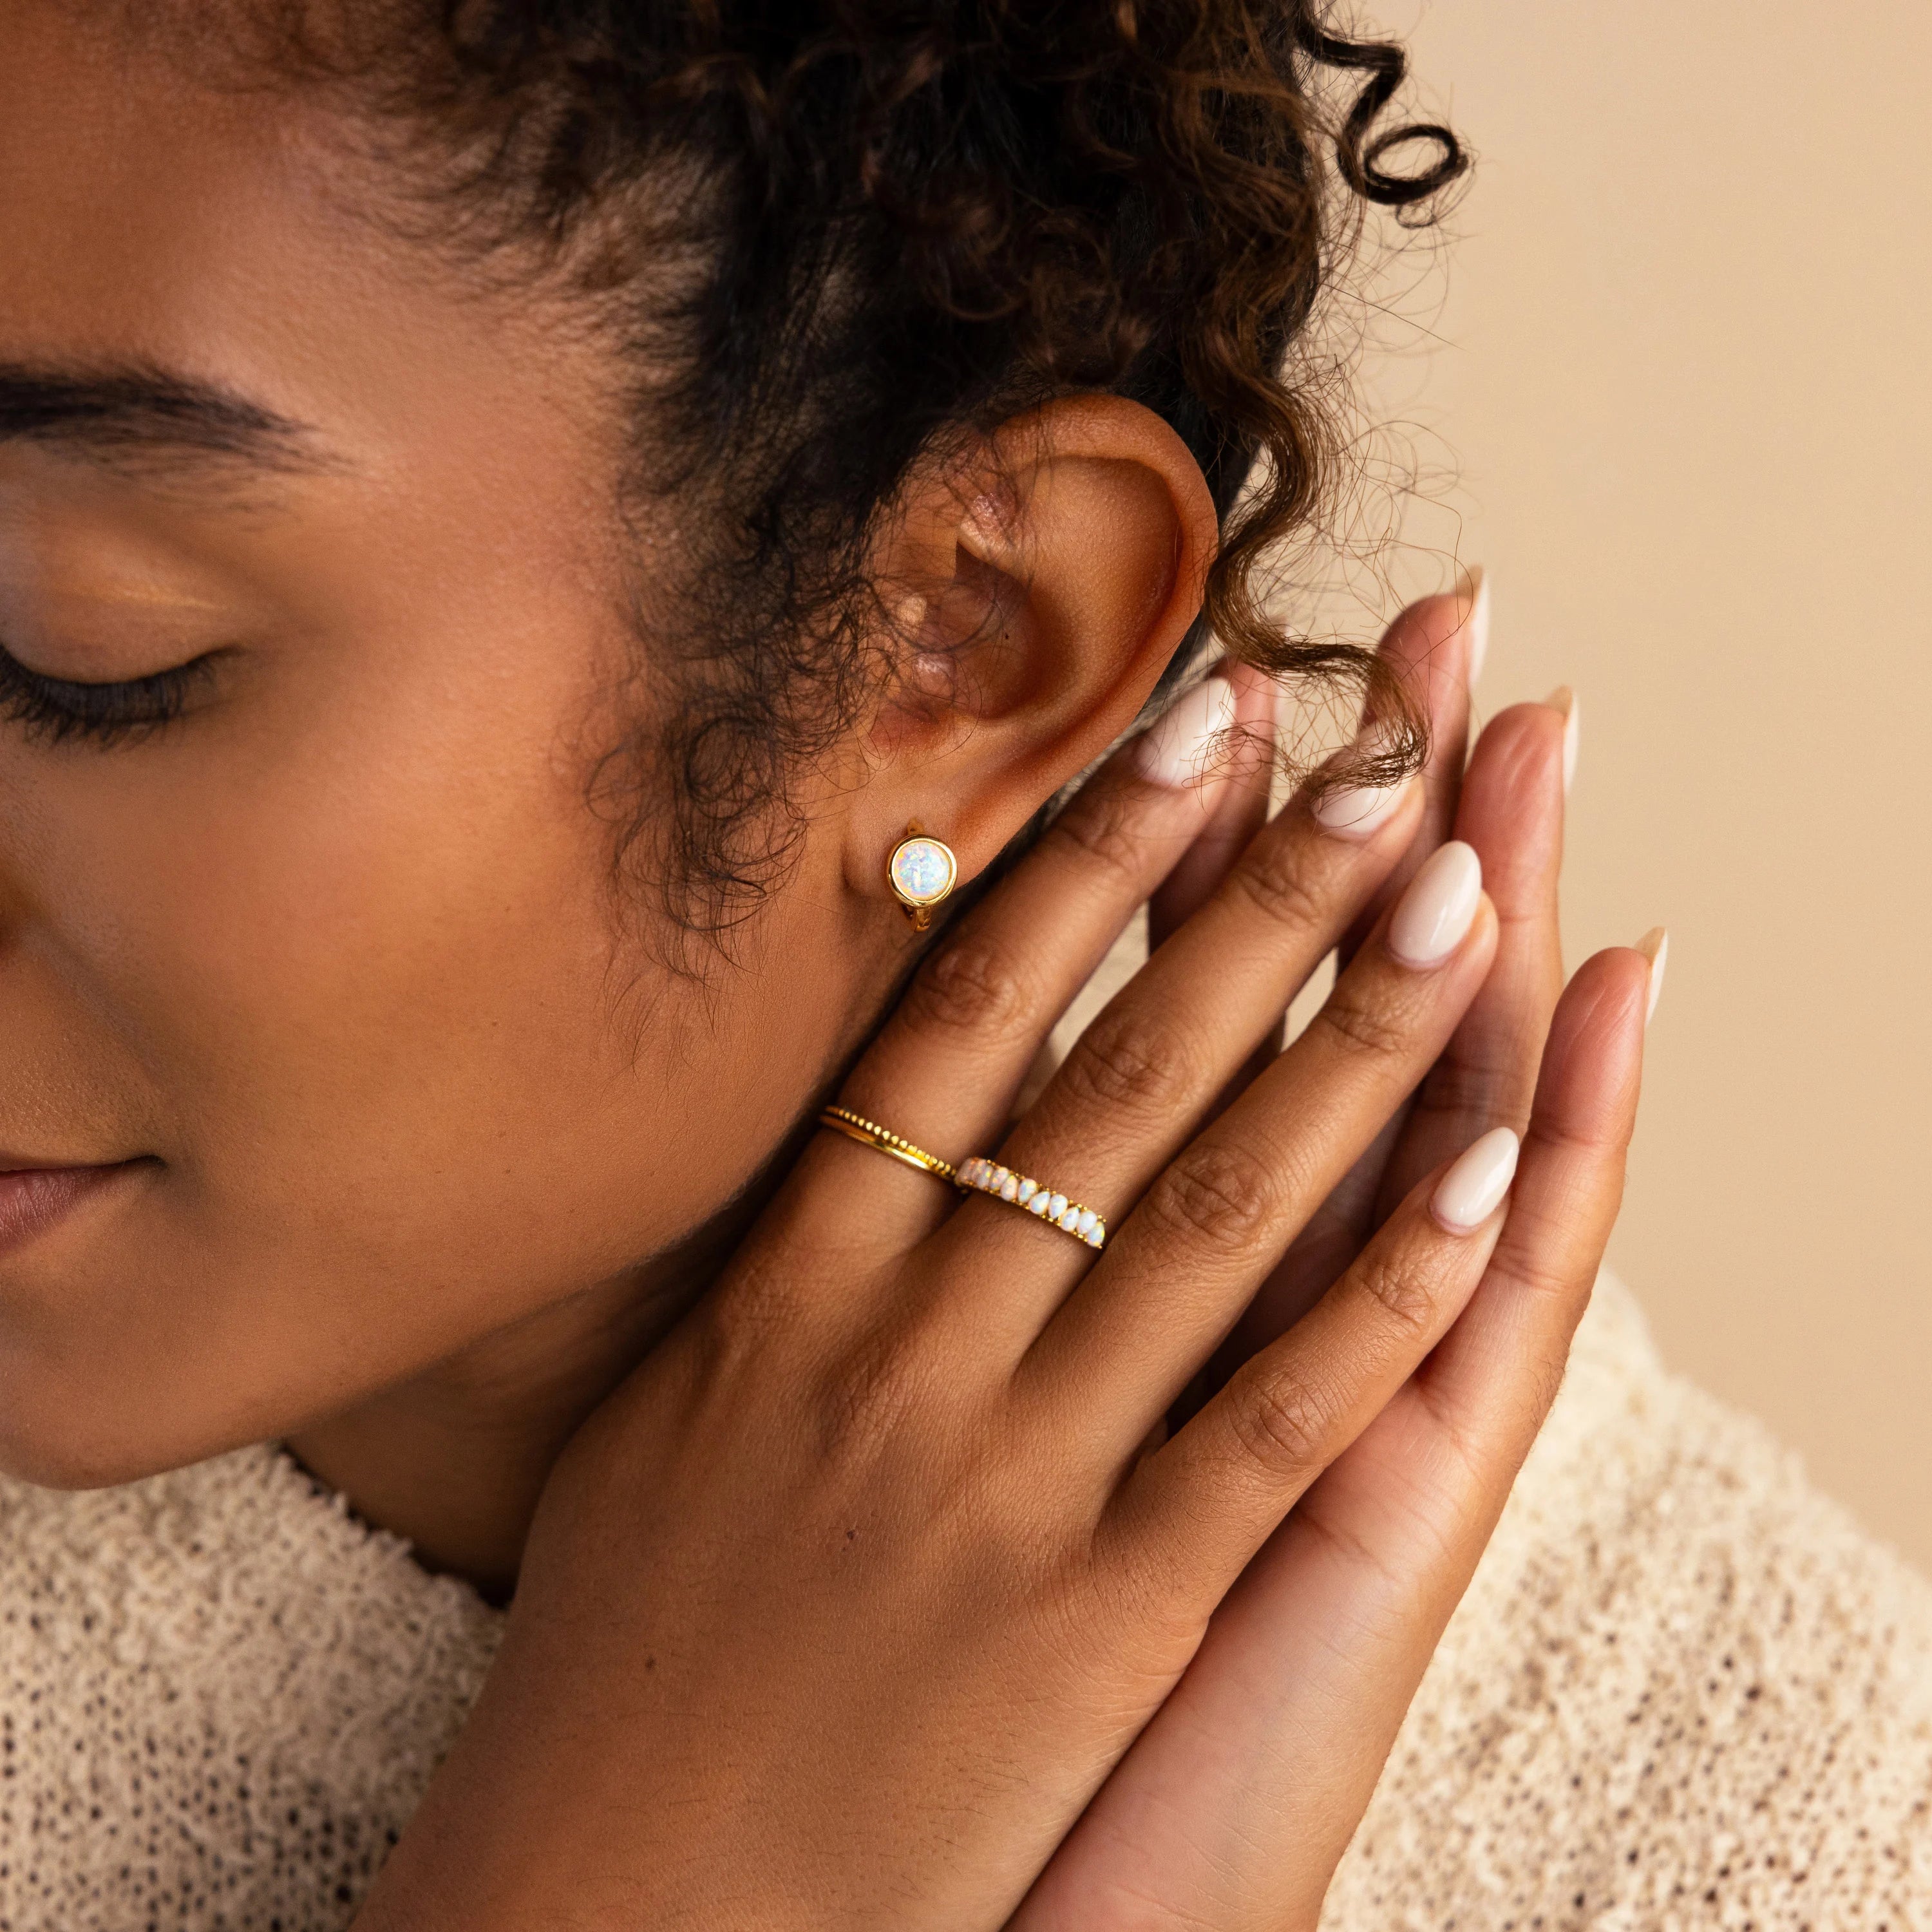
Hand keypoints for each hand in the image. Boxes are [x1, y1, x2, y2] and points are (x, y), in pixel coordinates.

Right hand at [356, 661, 1550, 1929]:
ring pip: (1213, 1212)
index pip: (960, 1021)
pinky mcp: (1097, 1617)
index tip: (1188, 724)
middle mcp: (900, 1350)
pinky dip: (1385, 1295)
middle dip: (1256, 897)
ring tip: (1457, 897)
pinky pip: (1268, 1422)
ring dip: (1353, 1043)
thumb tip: (831, 1135)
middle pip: (1111, 1076)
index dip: (1087, 858)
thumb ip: (766, 1274)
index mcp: (788, 1290)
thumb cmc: (629, 1662)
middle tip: (1372, 756)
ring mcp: (1003, 1478)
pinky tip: (1481, 1176)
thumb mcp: (664, 1422)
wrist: (616, 1918)